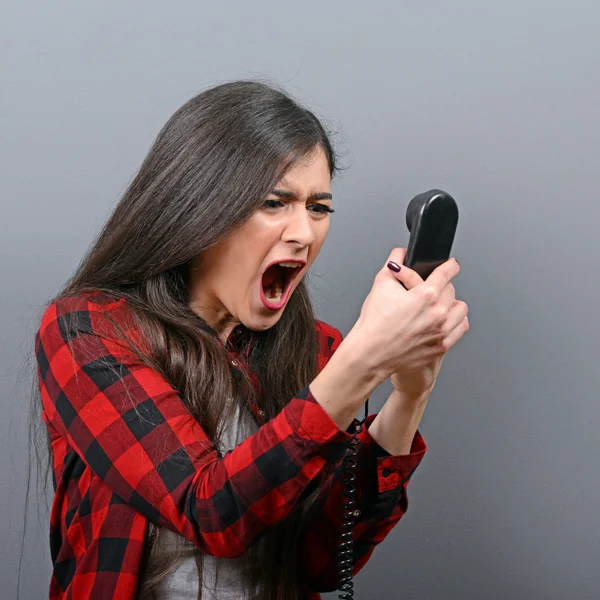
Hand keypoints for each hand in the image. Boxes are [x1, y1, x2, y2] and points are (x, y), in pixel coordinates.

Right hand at [347, 248, 467, 396]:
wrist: (371, 353)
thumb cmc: (374, 324)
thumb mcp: (380, 285)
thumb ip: (393, 263)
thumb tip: (400, 253)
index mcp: (425, 295)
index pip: (447, 272)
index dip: (450, 265)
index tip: (451, 264)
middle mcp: (437, 313)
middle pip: (452, 290)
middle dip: (442, 286)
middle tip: (431, 288)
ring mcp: (441, 331)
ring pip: (460, 309)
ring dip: (452, 304)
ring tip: (439, 305)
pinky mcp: (441, 346)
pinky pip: (460, 328)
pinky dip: (455, 322)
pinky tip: (444, 320)